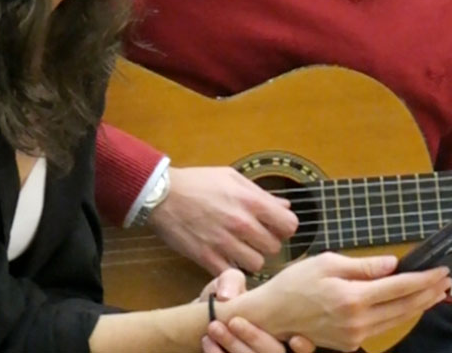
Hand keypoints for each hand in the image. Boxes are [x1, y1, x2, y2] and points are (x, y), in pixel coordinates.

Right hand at [150, 166, 298, 273]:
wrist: (162, 195)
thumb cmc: (198, 182)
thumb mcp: (233, 178)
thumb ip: (261, 194)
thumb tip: (284, 206)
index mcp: (252, 202)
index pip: (289, 225)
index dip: (285, 227)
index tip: (276, 227)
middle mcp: (242, 224)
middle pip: (274, 247)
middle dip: (269, 243)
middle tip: (258, 239)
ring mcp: (224, 243)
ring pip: (257, 264)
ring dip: (252, 258)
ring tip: (243, 250)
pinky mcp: (206, 258)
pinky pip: (230, 273)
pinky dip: (231, 270)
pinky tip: (226, 259)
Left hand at [199, 270, 311, 352]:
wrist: (204, 317)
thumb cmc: (226, 298)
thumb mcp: (228, 283)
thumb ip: (231, 281)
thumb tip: (226, 296)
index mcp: (283, 327)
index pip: (304, 345)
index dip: (304, 347)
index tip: (294, 337)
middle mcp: (274, 347)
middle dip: (254, 338)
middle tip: (233, 322)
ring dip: (234, 346)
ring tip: (213, 328)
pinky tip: (208, 342)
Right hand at [225, 252, 451, 351]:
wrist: (270, 316)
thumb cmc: (295, 283)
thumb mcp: (328, 263)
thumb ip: (365, 266)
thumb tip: (394, 264)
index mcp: (353, 298)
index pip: (400, 287)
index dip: (424, 279)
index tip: (442, 270)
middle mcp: (357, 321)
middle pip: (404, 307)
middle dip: (429, 293)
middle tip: (448, 281)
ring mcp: (354, 335)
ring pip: (397, 320)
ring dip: (419, 305)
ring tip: (437, 292)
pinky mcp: (349, 342)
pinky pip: (382, 326)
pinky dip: (400, 314)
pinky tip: (409, 304)